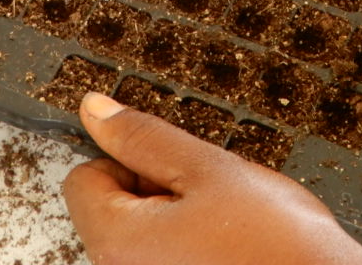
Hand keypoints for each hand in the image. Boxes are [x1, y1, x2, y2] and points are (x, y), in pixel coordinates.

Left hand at [63, 93, 361, 264]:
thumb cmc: (276, 242)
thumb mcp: (210, 168)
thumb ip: (145, 137)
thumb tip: (97, 110)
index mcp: (116, 240)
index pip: (84, 176)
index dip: (131, 158)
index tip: (176, 166)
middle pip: (113, 208)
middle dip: (157, 189)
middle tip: (209, 195)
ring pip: (145, 233)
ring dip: (179, 218)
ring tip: (227, 224)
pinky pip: (168, 255)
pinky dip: (193, 246)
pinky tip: (230, 248)